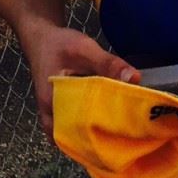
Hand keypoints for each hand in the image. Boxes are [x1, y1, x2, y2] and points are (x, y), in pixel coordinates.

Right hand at [15, 21, 139, 139]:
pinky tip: (113, 117)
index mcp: (53, 106)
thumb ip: (108, 63)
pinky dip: (96, 123)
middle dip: (107, 134)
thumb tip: (135, 78)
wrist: (41, 40)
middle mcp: (52, 120)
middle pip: (83, 137)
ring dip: (102, 129)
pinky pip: (80, 127)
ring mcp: (56, 120)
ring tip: (127, 125)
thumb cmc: (59, 45)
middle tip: (134, 128)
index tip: (132, 127)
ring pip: (82, 134)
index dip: (109, 130)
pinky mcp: (63, 115)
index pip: (83, 129)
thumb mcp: (84, 48)